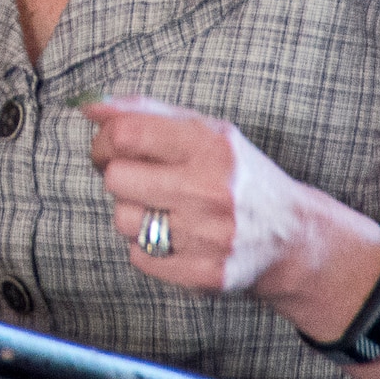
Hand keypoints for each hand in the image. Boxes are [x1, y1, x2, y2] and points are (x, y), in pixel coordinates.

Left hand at [81, 95, 311, 296]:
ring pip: (122, 220)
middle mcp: (210, 189)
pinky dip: (148, 247)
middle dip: (121, 178)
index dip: (104, 140)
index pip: (127, 134)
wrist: (292, 234)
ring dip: (134, 214)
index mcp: (210, 144)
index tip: (110, 148)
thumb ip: (144, 112)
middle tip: (140, 180)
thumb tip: (87, 104)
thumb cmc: (236, 174)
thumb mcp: (203, 130)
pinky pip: (138, 256)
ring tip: (166, 210)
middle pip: (116, 179)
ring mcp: (209, 235)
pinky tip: (176, 237)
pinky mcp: (206, 274)